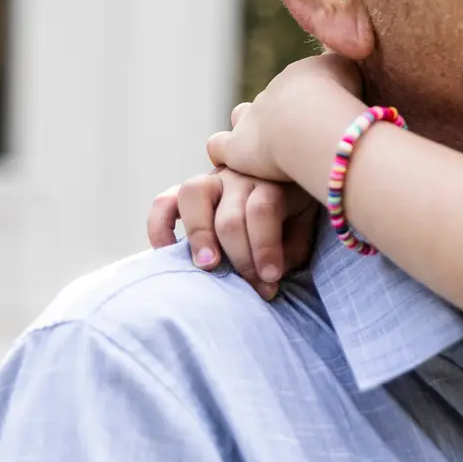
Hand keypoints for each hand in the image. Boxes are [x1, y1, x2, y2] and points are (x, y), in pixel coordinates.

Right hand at [146, 167, 317, 297]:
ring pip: (195, 195)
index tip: (272, 278)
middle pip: (231, 215)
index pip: (263, 210)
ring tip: (208, 266)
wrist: (284, 178)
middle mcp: (239, 176)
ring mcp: (212, 180)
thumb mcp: (303, 226)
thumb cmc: (293, 213)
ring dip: (199, 235)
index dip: (265, 247)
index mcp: (270, 181)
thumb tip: (270, 274)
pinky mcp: (189, 192)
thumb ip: (291, 246)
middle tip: (251, 286)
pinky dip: (160, 227)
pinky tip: (166, 252)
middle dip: (240, 257)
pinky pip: (164, 202)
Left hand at [207, 54, 365, 181]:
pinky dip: (223, 152)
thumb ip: (348, 74)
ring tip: (265, 151)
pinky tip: (234, 164)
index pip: (300, 85)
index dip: (310, 102)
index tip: (323, 118)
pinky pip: (219, 146)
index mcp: (300, 76)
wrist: (311, 118)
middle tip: (300, 138)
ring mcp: (251, 119)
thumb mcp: (353, 74)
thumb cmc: (341, 99)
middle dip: (282, 117)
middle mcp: (272, 94)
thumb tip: (352, 73)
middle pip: (272, 101)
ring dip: (251, 130)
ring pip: (242, 116)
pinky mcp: (236, 147)